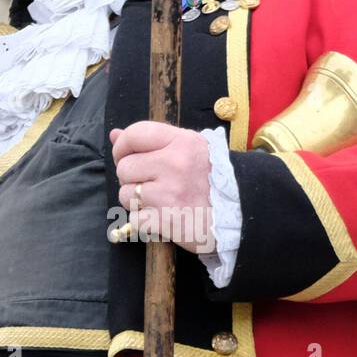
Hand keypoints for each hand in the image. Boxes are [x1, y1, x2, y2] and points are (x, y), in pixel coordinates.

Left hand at [111, 122, 215, 253]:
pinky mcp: (167, 220)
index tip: (124, 156)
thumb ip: (152, 140)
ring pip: (126, 195)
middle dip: (131, 178)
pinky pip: (135, 219)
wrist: (241, 214)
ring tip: (158, 201)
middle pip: (124, 168)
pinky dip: (144, 221)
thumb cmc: (212, 179)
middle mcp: (175, 164)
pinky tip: (161, 217)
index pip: (135, 135)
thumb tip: (114, 134)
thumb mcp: (189, 148)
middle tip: (150, 183)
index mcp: (182, 142)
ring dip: (136, 201)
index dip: (122, 147)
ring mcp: (169, 193)